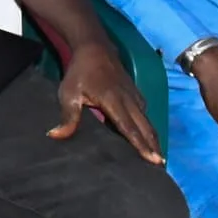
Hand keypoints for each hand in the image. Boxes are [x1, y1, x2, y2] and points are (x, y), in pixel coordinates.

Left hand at [53, 42, 161, 163]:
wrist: (94, 48)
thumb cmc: (80, 72)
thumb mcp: (69, 93)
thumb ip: (68, 116)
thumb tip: (56, 135)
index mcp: (114, 101)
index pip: (130, 128)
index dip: (141, 145)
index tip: (154, 160)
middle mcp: (130, 101)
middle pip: (145, 128)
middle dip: (154, 148)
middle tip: (161, 169)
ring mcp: (135, 97)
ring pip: (147, 123)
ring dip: (153, 140)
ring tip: (157, 160)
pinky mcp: (137, 95)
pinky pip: (145, 116)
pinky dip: (149, 130)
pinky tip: (148, 141)